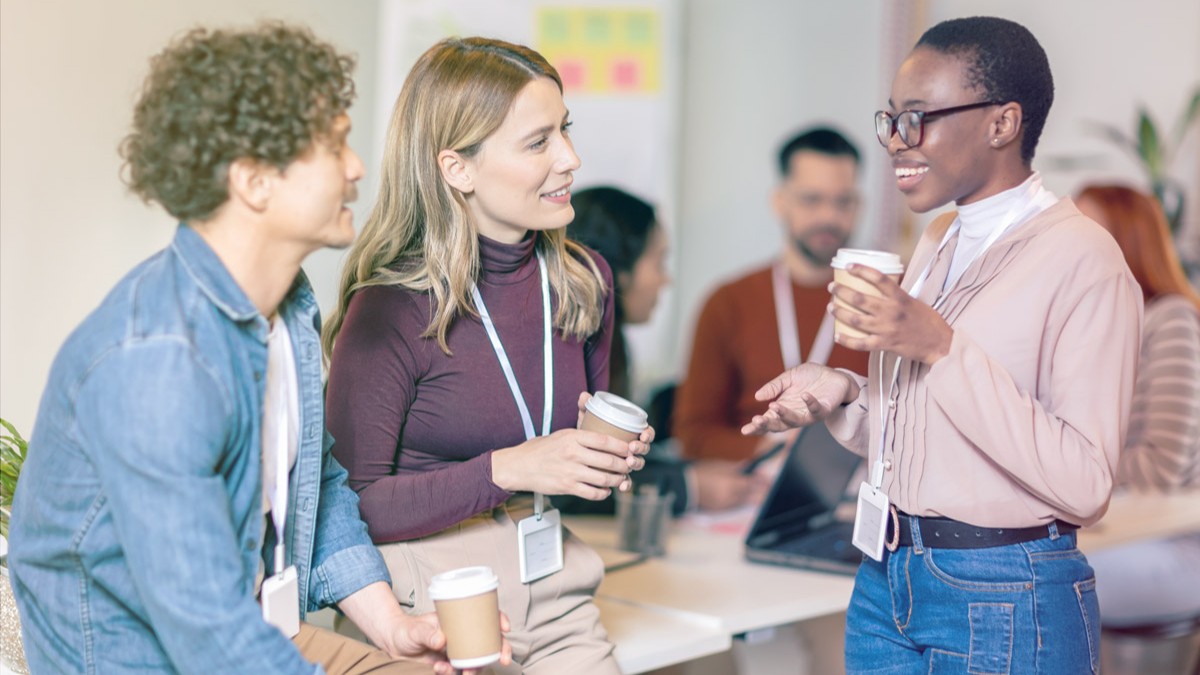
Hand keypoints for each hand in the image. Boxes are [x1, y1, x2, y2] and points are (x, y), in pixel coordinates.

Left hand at [388, 612, 512, 674]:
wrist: (392, 645)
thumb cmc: (405, 630)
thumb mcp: (415, 630)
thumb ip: (427, 634)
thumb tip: (441, 641)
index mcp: (457, 619)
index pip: (484, 615)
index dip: (498, 619)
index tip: (505, 628)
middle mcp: (460, 634)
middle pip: (488, 640)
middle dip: (500, 650)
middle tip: (503, 660)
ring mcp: (455, 650)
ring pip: (476, 659)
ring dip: (475, 668)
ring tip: (464, 672)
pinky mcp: (448, 664)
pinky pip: (459, 671)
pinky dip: (453, 674)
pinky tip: (440, 669)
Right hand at [491, 427, 647, 499]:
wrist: (518, 466)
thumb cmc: (540, 449)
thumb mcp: (560, 434)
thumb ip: (581, 433)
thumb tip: (602, 433)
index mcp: (573, 437)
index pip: (605, 440)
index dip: (622, 446)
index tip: (630, 448)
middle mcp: (573, 453)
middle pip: (609, 461)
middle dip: (623, 465)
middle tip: (628, 466)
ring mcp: (570, 471)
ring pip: (604, 478)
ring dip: (616, 480)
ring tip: (620, 479)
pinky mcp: (566, 486)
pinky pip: (592, 493)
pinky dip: (603, 493)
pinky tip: (605, 490)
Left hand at [576, 391, 656, 492]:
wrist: (576, 454)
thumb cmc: (587, 434)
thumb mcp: (586, 421)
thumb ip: (586, 408)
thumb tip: (583, 396)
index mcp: (630, 433)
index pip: (647, 432)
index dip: (648, 434)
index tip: (643, 434)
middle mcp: (632, 448)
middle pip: (645, 449)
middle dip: (641, 448)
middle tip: (632, 447)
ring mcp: (627, 462)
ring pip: (638, 464)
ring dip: (636, 463)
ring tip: (628, 463)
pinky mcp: (619, 476)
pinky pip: (627, 481)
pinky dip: (626, 484)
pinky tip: (622, 486)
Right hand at [691, 460, 771, 510]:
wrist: (683, 488)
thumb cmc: (701, 473)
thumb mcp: (719, 466)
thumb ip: (737, 468)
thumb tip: (752, 467)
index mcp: (730, 483)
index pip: (753, 484)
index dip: (763, 482)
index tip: (770, 480)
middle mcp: (730, 497)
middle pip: (753, 496)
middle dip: (763, 492)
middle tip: (769, 488)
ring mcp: (726, 506)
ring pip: (745, 503)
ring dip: (753, 497)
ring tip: (759, 492)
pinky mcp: (721, 512)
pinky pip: (736, 507)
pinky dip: (742, 502)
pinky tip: (745, 497)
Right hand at [741, 363, 858, 434]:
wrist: (834, 376)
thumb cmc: (810, 378)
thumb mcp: (788, 378)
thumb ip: (774, 387)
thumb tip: (757, 397)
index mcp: (783, 408)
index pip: (768, 421)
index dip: (756, 427)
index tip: (745, 430)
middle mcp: (795, 415)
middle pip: (778, 426)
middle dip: (767, 425)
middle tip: (756, 420)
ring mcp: (809, 414)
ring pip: (795, 421)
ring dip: (784, 415)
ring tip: (774, 406)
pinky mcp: (823, 410)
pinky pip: (816, 409)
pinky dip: (810, 403)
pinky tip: (804, 395)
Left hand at [829, 265, 952, 363]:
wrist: (939, 344)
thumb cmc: (928, 321)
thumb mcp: (914, 301)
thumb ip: (896, 296)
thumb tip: (878, 289)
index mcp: (900, 298)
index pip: (878, 278)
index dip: (861, 270)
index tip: (849, 266)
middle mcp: (891, 312)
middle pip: (860, 299)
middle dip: (841, 291)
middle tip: (832, 287)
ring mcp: (887, 329)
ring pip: (855, 319)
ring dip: (840, 312)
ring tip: (831, 307)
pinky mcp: (885, 345)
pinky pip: (860, 343)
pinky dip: (846, 340)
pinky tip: (837, 335)